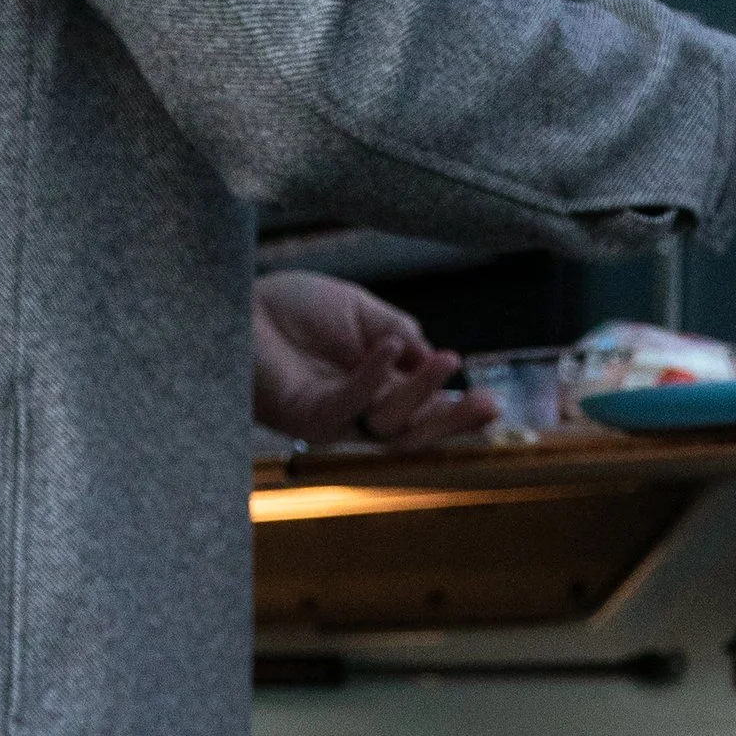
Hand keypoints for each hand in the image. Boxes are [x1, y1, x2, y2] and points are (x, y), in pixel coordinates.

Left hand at [251, 273, 496, 447]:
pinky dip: (371, 378)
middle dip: (451, 421)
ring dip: (421, 392)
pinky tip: (387, 350)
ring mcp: (335, 418)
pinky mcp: (307, 417)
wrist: (241, 305)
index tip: (494, 405)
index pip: (423, 407)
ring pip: (388, 423)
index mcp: (377, 387)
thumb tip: (428, 355)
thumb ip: (397, 333)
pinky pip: (348, 405)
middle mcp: (360, 410)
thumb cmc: (295, 308)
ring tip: (448, 360)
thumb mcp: (360, 311)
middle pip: (413, 430)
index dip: (456, 409)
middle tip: (490, 407)